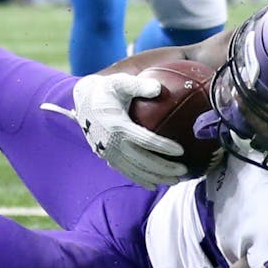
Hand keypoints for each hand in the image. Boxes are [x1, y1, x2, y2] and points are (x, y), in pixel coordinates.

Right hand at [72, 73, 187, 187]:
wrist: (83, 101)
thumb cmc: (107, 89)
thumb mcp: (120, 82)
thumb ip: (139, 85)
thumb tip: (159, 88)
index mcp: (118, 125)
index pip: (145, 140)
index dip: (163, 146)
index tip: (181, 151)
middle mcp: (112, 143)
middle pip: (143, 161)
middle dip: (164, 168)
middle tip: (184, 170)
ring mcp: (108, 153)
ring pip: (135, 171)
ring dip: (156, 177)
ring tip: (176, 180)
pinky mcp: (106, 157)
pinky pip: (125, 172)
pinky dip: (140, 180)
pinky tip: (154, 185)